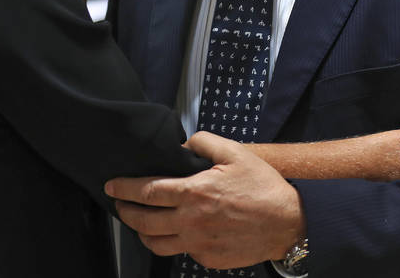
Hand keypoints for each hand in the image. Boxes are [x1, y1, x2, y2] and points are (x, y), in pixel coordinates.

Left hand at [104, 131, 304, 269]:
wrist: (288, 223)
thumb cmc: (263, 187)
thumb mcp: (235, 153)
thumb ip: (203, 142)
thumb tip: (182, 144)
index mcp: (194, 193)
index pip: (146, 191)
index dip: (124, 188)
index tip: (111, 186)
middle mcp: (191, 222)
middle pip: (143, 222)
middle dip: (124, 212)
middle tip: (119, 204)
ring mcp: (198, 244)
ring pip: (156, 244)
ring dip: (142, 232)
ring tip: (140, 222)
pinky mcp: (208, 258)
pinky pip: (182, 251)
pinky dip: (174, 241)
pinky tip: (177, 231)